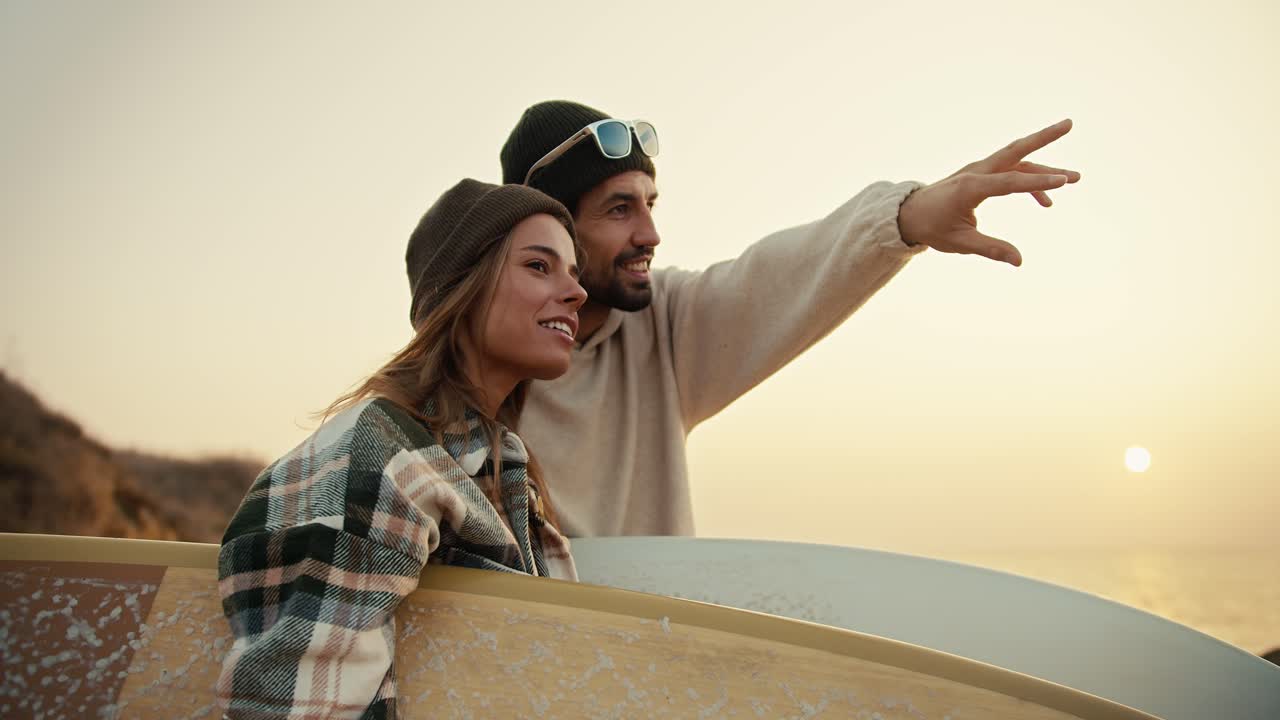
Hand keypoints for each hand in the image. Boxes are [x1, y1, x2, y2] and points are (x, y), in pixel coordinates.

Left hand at [897, 119, 1080, 266]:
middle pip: (1015, 150)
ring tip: (1075, 178)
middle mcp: (976, 172)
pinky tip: (1046, 203)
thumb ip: (990, 249)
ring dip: (1045, 168)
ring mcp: (979, 170)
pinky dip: (1029, 184)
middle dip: (1043, 137)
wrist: (910, 214)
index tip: (1064, 181)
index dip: (1038, 184)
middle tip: (1069, 123)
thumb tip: (1019, 261)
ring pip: (1017, 160)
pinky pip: (1011, 173)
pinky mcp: (981, 174)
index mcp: (970, 187)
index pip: (1010, 182)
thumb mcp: (959, 243)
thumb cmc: (932, 227)